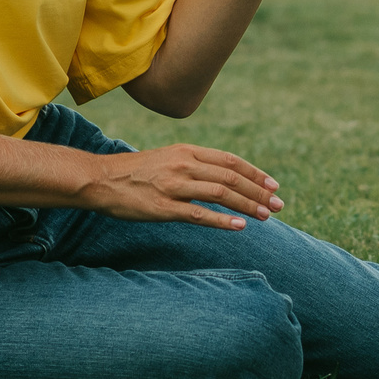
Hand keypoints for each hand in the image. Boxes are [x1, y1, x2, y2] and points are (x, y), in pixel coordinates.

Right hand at [81, 142, 284, 228]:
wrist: (100, 179)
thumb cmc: (135, 172)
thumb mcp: (168, 158)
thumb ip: (194, 164)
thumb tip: (221, 177)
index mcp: (187, 151)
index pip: (231, 161)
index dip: (256, 174)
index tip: (274, 186)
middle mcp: (184, 164)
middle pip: (232, 177)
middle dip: (259, 192)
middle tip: (279, 205)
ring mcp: (174, 185)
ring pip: (221, 193)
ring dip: (248, 205)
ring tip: (266, 216)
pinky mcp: (164, 207)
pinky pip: (199, 214)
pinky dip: (222, 220)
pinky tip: (240, 226)